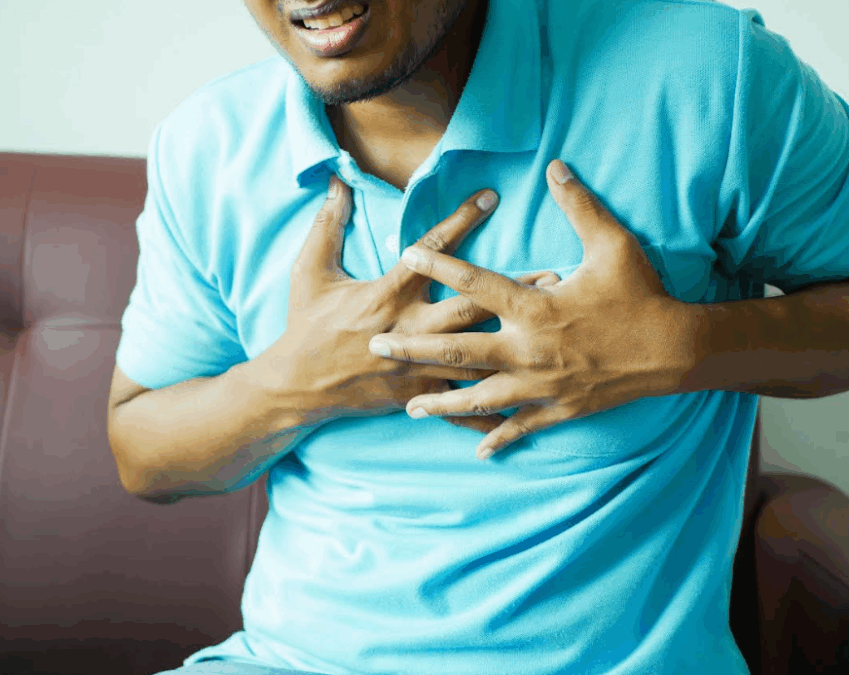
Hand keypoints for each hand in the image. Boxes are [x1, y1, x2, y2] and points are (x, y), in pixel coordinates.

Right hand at [256, 175, 558, 434]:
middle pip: (470, 307)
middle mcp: (408, 329)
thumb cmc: (304, 325)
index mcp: (386, 295)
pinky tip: (527, 403)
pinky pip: (460, 402)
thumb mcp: (308, 271)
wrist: (295, 385)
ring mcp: (415, 366)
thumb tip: (338, 183)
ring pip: (475, 354)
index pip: (431, 252)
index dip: (461, 221)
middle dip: (512, 290)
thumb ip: (327, 226)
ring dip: (516, 340)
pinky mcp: (416, 393)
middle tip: (552, 275)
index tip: (490, 197)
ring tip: (551, 327)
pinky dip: (493, 406)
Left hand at [367, 160, 696, 458]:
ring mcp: (540, 385)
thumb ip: (579, 205)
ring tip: (410, 407)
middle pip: (457, 351)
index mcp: (535, 308)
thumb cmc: (642, 294)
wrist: (675, 350)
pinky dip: (497, 439)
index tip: (405, 255)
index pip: (476, 283)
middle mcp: (528, 349)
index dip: (439, 266)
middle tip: (377, 347)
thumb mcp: (613, 244)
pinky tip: (475, 451)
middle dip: (413, 349)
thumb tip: (557, 166)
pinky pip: (520, 427)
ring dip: (441, 403)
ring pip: (478, 398)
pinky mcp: (558, 409)